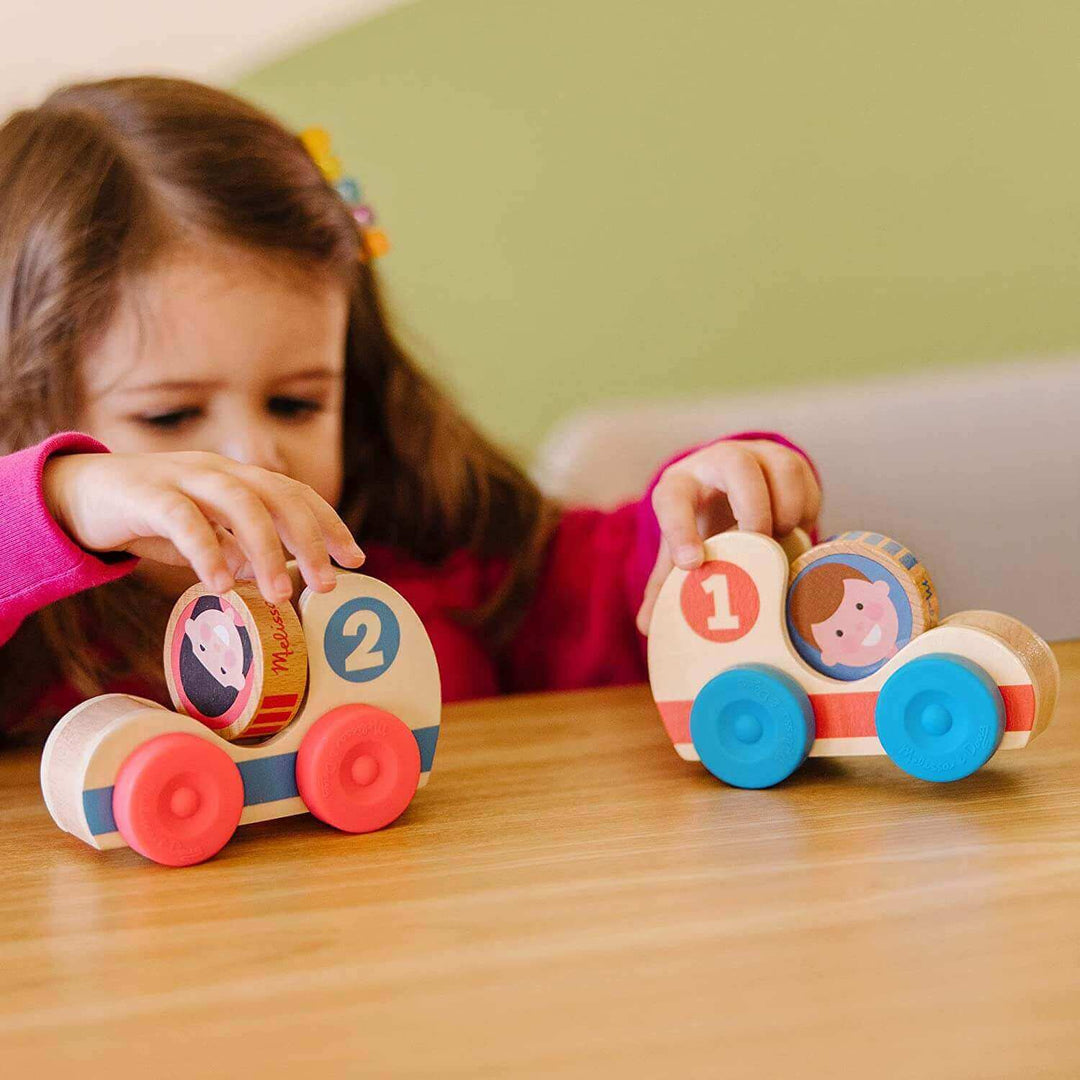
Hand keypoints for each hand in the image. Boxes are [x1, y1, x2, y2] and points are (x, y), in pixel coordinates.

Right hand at [43, 451, 364, 603]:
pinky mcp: (146, 493)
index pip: (296, 494)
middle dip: (310, 539)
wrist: (77, 494)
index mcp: (239, 478)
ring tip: (280, 595)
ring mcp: (183, 476)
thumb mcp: (203, 534)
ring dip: (266, 550)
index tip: (355, 560)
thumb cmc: (149, 515)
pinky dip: (207, 551)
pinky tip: (220, 586)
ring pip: (240, 503)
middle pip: (279, 495)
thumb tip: (268, 575)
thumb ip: (236, 549)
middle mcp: (219, 470)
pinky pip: (184, 519)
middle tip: (327, 584)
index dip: (329, 524)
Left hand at [635, 440, 820, 633]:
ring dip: (786, 510)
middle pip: (736, 464)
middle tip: (758, 546)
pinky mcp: (789, 459)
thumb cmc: (700, 523)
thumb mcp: (680, 547)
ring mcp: (757, 454)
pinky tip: (794, 532)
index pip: (672, 500)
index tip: (692, 565)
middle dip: (752, 509)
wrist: (726, 486)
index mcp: (680, 485)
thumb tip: (647, 625)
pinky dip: (805, 512)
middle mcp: (717, 461)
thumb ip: (665, 584)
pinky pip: (808, 481)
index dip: (680, 532)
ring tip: (778, 542)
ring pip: (781, 468)